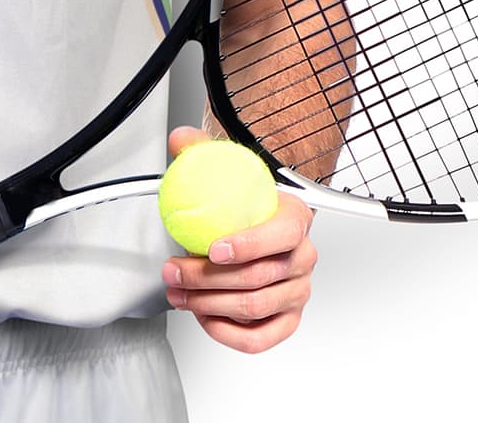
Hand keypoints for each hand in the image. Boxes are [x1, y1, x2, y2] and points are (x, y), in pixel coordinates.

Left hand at [159, 126, 315, 353]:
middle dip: (208, 279)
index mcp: (295, 219)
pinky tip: (202, 316)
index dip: (248, 245)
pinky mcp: (286, 319)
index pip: (281, 236)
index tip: (213, 249)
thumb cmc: (247, 201)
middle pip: (259, 277)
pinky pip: (260, 337)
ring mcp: (296, 291)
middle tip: (175, 271)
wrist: (260, 221)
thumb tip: (180, 140)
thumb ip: (203, 150)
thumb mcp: (227, 168)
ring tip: (179, 292)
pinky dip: (227, 332)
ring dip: (209, 304)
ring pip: (255, 307)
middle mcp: (302, 258)